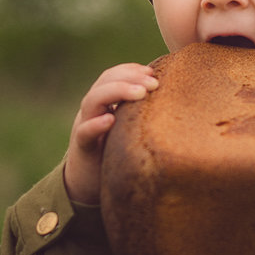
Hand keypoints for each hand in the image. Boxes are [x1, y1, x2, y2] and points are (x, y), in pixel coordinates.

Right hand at [64, 63, 158, 204]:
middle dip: (130, 77)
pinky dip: (96, 124)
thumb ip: (139, 114)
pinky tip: (110, 120)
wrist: (84, 183)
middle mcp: (92, 110)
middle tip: (153, 82)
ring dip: (117, 92)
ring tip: (140, 93)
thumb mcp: (127, 129)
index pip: (113, 76)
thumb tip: (173, 102)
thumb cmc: (113, 153)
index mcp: (103, 102)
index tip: (152, 71)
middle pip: (104, 82)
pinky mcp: (81, 147)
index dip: (131, 70)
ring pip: (93, 100)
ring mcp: (83, 126)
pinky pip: (85, 132)